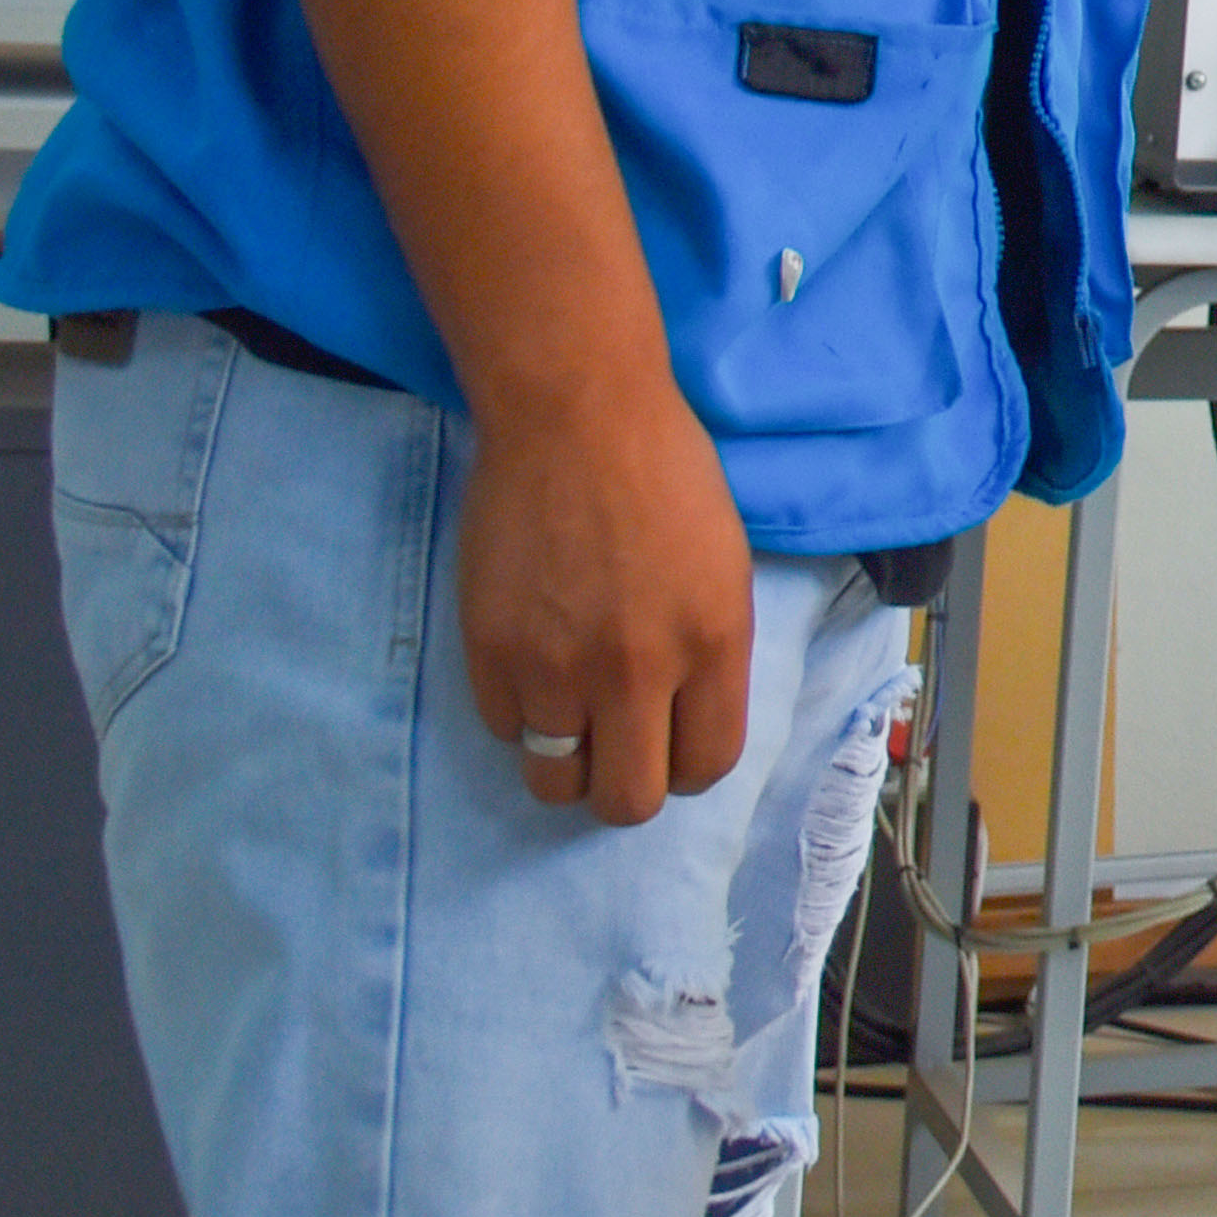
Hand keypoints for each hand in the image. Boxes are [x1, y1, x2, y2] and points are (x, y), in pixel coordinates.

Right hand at [456, 374, 756, 825]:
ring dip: (565, 760)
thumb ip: (709, 651)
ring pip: (554, 780)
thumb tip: (686, 720)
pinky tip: (533, 666)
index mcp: (713, 642)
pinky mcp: (492, 651)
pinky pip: (505, 729)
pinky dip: (519, 713)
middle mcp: (639, 668)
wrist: (575, 415)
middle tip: (616, 749)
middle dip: (625, 786)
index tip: (671, 745)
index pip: (706, 765)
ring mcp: (558, 665)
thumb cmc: (664, 474)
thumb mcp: (724, 566)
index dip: (687, 767)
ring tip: (570, 716)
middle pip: (628, 801)